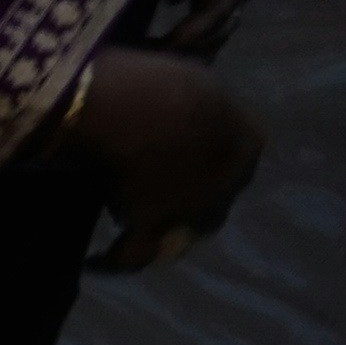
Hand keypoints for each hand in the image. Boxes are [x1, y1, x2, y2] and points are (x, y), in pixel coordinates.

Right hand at [69, 49, 262, 272]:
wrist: (133, 109)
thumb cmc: (165, 83)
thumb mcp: (200, 84)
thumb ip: (206, 110)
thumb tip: (194, 117)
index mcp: (248, 143)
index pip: (243, 157)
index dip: (217, 159)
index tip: (194, 155)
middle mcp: (226, 182)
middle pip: (218, 200)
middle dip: (197, 199)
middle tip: (166, 192)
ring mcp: (190, 209)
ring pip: (183, 232)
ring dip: (166, 233)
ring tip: (135, 229)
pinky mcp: (150, 226)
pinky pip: (134, 253)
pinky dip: (116, 259)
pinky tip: (97, 261)